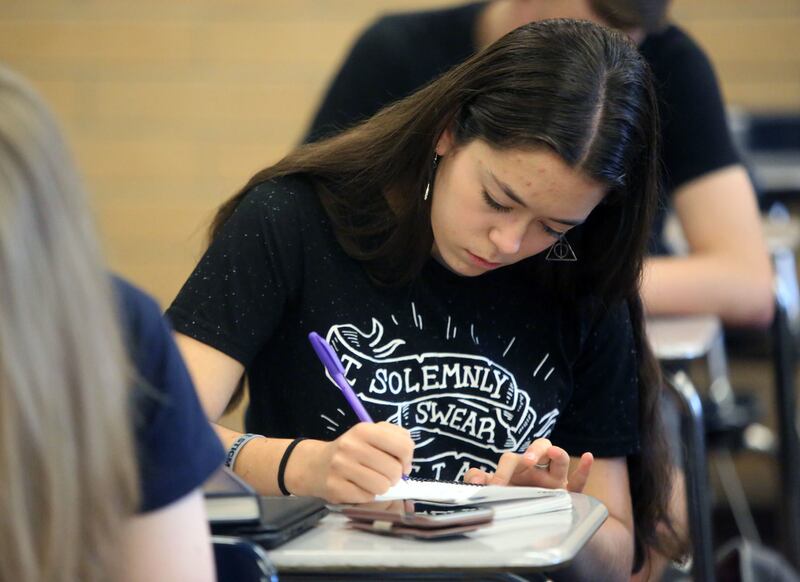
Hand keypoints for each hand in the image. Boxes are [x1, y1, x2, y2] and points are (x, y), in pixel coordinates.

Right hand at [309, 421, 413, 503]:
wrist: (315, 464)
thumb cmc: (350, 449)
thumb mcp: (370, 434)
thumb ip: (394, 438)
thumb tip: (407, 462)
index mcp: (363, 430)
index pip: (402, 445)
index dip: (407, 458)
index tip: (402, 463)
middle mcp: (351, 446)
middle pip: (394, 470)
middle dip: (394, 476)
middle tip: (384, 473)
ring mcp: (341, 468)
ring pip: (382, 486)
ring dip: (381, 487)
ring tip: (371, 480)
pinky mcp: (336, 488)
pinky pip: (367, 497)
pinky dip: (367, 495)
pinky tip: (358, 487)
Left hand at [463, 438, 593, 492]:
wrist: (531, 526)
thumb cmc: (512, 500)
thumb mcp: (495, 491)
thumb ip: (482, 481)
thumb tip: (473, 478)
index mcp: (519, 467)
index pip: (511, 460)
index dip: (502, 471)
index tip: (494, 486)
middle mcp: (538, 470)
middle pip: (540, 446)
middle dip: (533, 450)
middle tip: (526, 461)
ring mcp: (555, 481)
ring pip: (560, 459)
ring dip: (557, 453)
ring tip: (553, 452)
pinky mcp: (569, 496)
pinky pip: (579, 481)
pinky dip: (585, 469)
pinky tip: (588, 457)